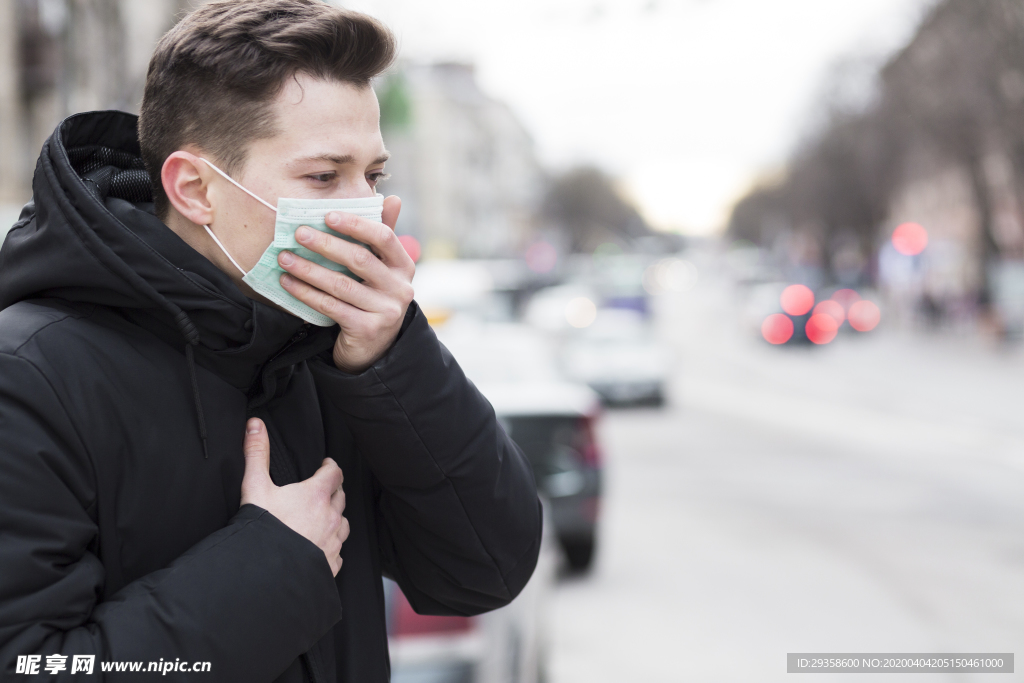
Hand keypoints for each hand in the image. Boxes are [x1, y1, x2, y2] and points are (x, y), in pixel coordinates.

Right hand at [239, 418, 348, 575]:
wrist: (263, 574)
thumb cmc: (261, 529)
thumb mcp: (255, 487)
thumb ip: (256, 453)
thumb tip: (255, 424)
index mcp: (316, 495)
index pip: (334, 473)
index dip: (331, 467)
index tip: (325, 465)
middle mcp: (330, 518)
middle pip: (341, 497)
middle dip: (333, 491)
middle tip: (323, 489)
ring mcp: (332, 543)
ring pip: (343, 524)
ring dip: (335, 518)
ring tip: (323, 518)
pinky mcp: (330, 565)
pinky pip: (338, 552)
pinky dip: (331, 546)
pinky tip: (320, 547)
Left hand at [277, 195, 414, 372]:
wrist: (375, 348)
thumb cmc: (374, 298)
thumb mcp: (383, 269)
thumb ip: (382, 236)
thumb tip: (392, 198)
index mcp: (404, 266)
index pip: (384, 237)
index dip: (356, 224)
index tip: (328, 215)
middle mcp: (401, 288)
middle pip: (360, 259)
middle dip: (326, 244)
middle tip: (299, 233)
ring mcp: (386, 311)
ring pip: (341, 284)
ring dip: (309, 269)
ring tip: (285, 257)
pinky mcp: (367, 330)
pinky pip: (331, 306)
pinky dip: (306, 293)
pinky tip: (288, 282)